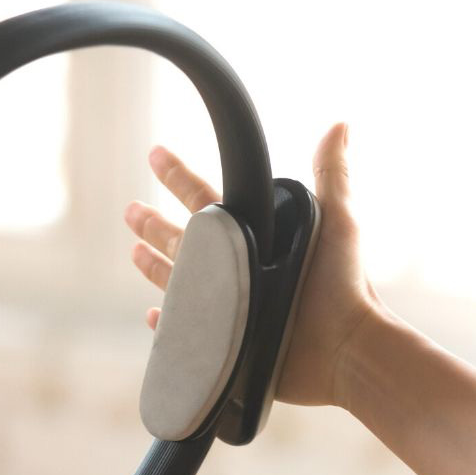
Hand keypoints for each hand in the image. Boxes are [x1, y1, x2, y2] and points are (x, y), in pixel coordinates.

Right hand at [124, 122, 380, 407]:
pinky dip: (170, 325)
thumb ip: (333, 174)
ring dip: (156, 268)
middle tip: (129, 210)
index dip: (180, 179)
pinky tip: (153, 316)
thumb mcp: (339, 222)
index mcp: (259, 239)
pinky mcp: (230, 345)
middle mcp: (243, 271)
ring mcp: (234, 308)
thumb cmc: (345, 286)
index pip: (209, 202)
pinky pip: (190, 334)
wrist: (346, 350)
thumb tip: (340, 125)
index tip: (156, 156)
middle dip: (155, 225)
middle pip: (187, 242)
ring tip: (133, 252)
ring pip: (182, 283)